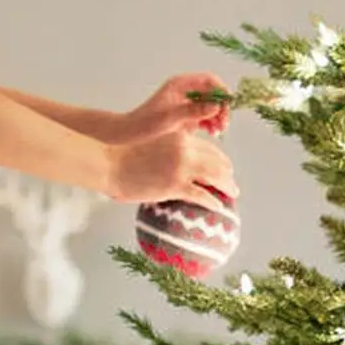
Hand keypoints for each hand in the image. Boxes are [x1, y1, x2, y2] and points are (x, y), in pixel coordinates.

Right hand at [107, 129, 236, 206]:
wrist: (110, 163)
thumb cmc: (126, 155)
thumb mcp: (155, 142)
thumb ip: (173, 148)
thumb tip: (184, 162)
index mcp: (181, 137)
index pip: (210, 148)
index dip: (221, 160)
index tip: (225, 169)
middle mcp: (185, 150)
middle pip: (217, 162)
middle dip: (228, 174)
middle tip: (232, 185)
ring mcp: (181, 168)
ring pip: (215, 177)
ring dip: (227, 186)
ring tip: (233, 194)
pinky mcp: (175, 186)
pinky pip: (201, 195)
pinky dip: (213, 202)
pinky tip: (218, 207)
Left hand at [117, 73, 231, 142]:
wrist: (128, 134)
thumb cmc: (145, 124)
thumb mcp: (170, 119)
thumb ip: (193, 112)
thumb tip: (215, 106)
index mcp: (180, 84)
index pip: (209, 80)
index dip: (221, 91)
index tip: (227, 107)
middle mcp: (184, 90)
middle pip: (212, 93)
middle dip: (221, 107)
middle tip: (223, 124)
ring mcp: (184, 102)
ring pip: (210, 105)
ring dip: (217, 116)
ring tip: (218, 131)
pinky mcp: (183, 114)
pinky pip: (203, 115)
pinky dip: (210, 122)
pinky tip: (211, 133)